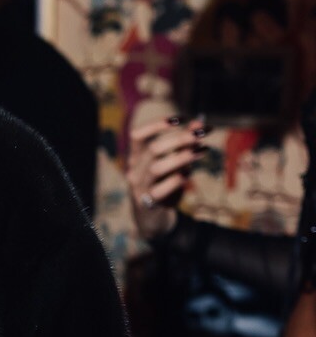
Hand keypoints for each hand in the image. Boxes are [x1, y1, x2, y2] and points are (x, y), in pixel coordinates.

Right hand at [125, 117, 206, 241]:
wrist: (153, 218)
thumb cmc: (165, 185)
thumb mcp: (174, 163)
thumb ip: (185, 144)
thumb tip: (199, 123)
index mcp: (136, 157)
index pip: (138, 135)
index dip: (157, 124)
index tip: (180, 118)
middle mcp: (134, 170)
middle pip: (153, 148)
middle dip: (180, 138)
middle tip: (202, 134)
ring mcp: (139, 187)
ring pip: (157, 167)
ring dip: (181, 157)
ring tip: (201, 152)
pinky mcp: (147, 203)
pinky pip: (161, 190)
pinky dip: (176, 180)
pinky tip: (187, 175)